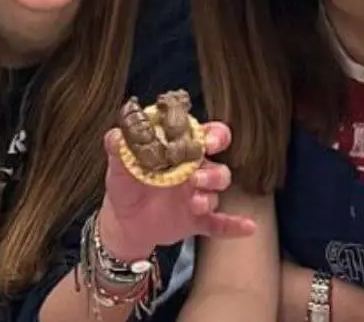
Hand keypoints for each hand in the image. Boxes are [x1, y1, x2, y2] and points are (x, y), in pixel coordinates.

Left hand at [96, 121, 256, 260]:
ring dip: (209, 194)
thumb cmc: (125, 187)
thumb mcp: (118, 168)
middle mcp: (193, 171)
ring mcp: (197, 196)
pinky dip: (233, 226)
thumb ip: (118, 149)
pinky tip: (247, 227)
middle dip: (213, 168)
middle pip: (217, 164)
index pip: (203, 136)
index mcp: (178, 153)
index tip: (206, 140)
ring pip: (217, 191)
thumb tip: (115, 135)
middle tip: (196, 175)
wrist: (124, 225)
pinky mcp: (198, 221)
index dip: (211, 135)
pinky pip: (220, 223)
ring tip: (193, 202)